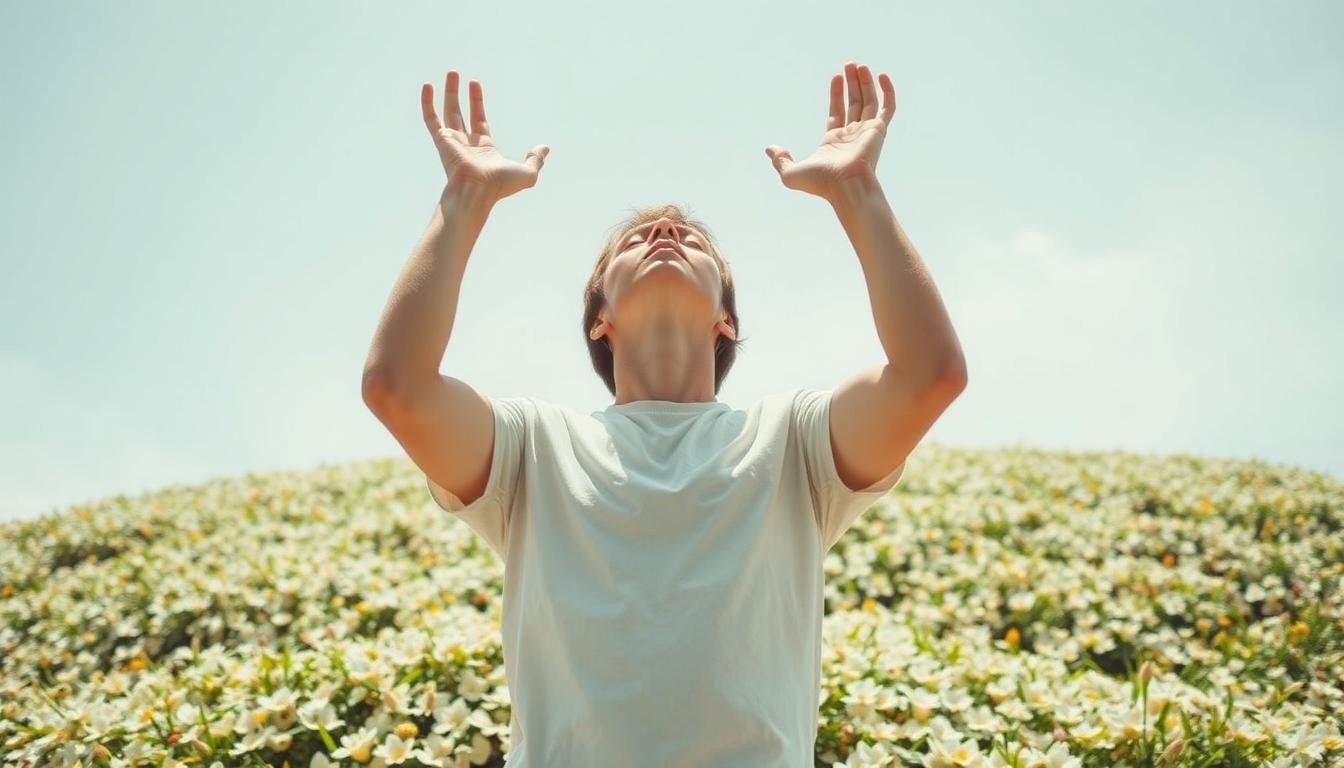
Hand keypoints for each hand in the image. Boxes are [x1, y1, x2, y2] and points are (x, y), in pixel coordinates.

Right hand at [420, 69, 549, 202]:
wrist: (477, 191)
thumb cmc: (500, 186)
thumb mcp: (527, 173)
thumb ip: (535, 159)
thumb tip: (545, 149)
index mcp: (483, 148)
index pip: (479, 120)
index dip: (476, 102)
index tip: (474, 84)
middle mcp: (466, 144)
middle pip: (460, 113)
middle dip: (459, 94)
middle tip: (457, 75)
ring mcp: (452, 141)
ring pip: (448, 111)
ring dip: (448, 92)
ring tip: (452, 72)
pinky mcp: (442, 140)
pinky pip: (431, 119)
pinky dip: (427, 102)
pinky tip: (427, 86)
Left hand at [764, 61, 895, 201]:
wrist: (845, 187)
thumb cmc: (820, 183)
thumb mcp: (791, 173)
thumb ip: (780, 159)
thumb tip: (769, 149)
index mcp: (833, 141)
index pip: (837, 111)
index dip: (836, 94)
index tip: (836, 77)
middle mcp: (852, 135)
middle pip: (854, 103)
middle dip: (852, 84)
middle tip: (850, 65)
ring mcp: (867, 132)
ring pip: (869, 101)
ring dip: (865, 83)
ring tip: (859, 65)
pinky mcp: (879, 130)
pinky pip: (887, 107)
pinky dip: (887, 91)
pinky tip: (881, 76)